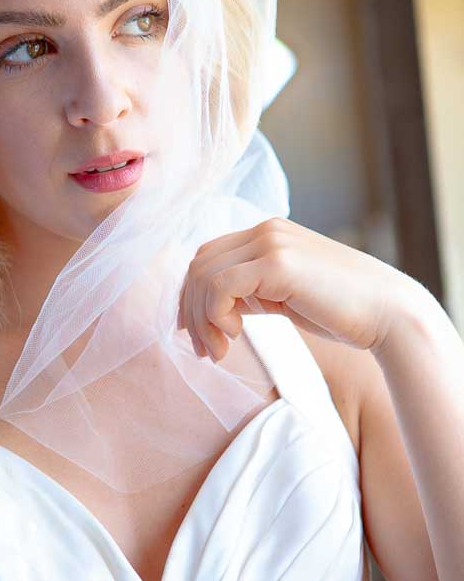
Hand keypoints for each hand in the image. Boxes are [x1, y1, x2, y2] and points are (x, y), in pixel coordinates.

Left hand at [177, 216, 418, 361]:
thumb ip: (253, 290)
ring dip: (201, 319)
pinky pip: (220, 286)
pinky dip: (214, 314)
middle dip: (191, 310)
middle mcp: (266, 230)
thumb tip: (214, 307)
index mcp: (268, 233)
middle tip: (204, 350)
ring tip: (219, 350)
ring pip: (204, 275)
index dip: (191, 295)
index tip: (195, 332)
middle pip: (200, 264)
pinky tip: (233, 335)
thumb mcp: (286, 294)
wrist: (388, 314)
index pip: (208, 256)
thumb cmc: (341, 311)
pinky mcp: (276, 263)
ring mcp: (271, 242)